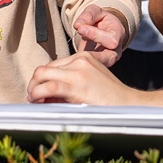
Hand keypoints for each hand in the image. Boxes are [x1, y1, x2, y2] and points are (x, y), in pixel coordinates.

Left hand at [28, 52, 143, 104]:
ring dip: (33, 88)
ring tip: (33, 100)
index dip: (43, 79)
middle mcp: (79, 60)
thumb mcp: (90, 83)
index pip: (54, 65)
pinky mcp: (75, 84)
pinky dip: (37, 94)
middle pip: (45, 68)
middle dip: (35, 83)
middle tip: (33, 96)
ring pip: (42, 74)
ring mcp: (77, 70)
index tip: (40, 92)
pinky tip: (36, 101)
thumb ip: (71, 84)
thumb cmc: (111, 100)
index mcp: (84, 57)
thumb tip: (46, 95)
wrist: (129, 105)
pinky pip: (48, 87)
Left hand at [72, 5, 126, 65]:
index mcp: (118, 35)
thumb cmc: (101, 19)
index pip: (111, 39)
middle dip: (94, 57)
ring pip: (100, 68)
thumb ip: (88, 15)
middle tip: (78, 54)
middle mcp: (115, 50)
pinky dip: (79, 68)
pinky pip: (90, 71)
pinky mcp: (97, 66)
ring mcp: (107, 60)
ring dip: (86, 65)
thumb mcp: (95, 11)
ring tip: (72, 61)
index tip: (81, 29)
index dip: (95, 34)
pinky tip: (70, 65)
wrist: (103, 29)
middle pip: (109, 58)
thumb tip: (78, 25)